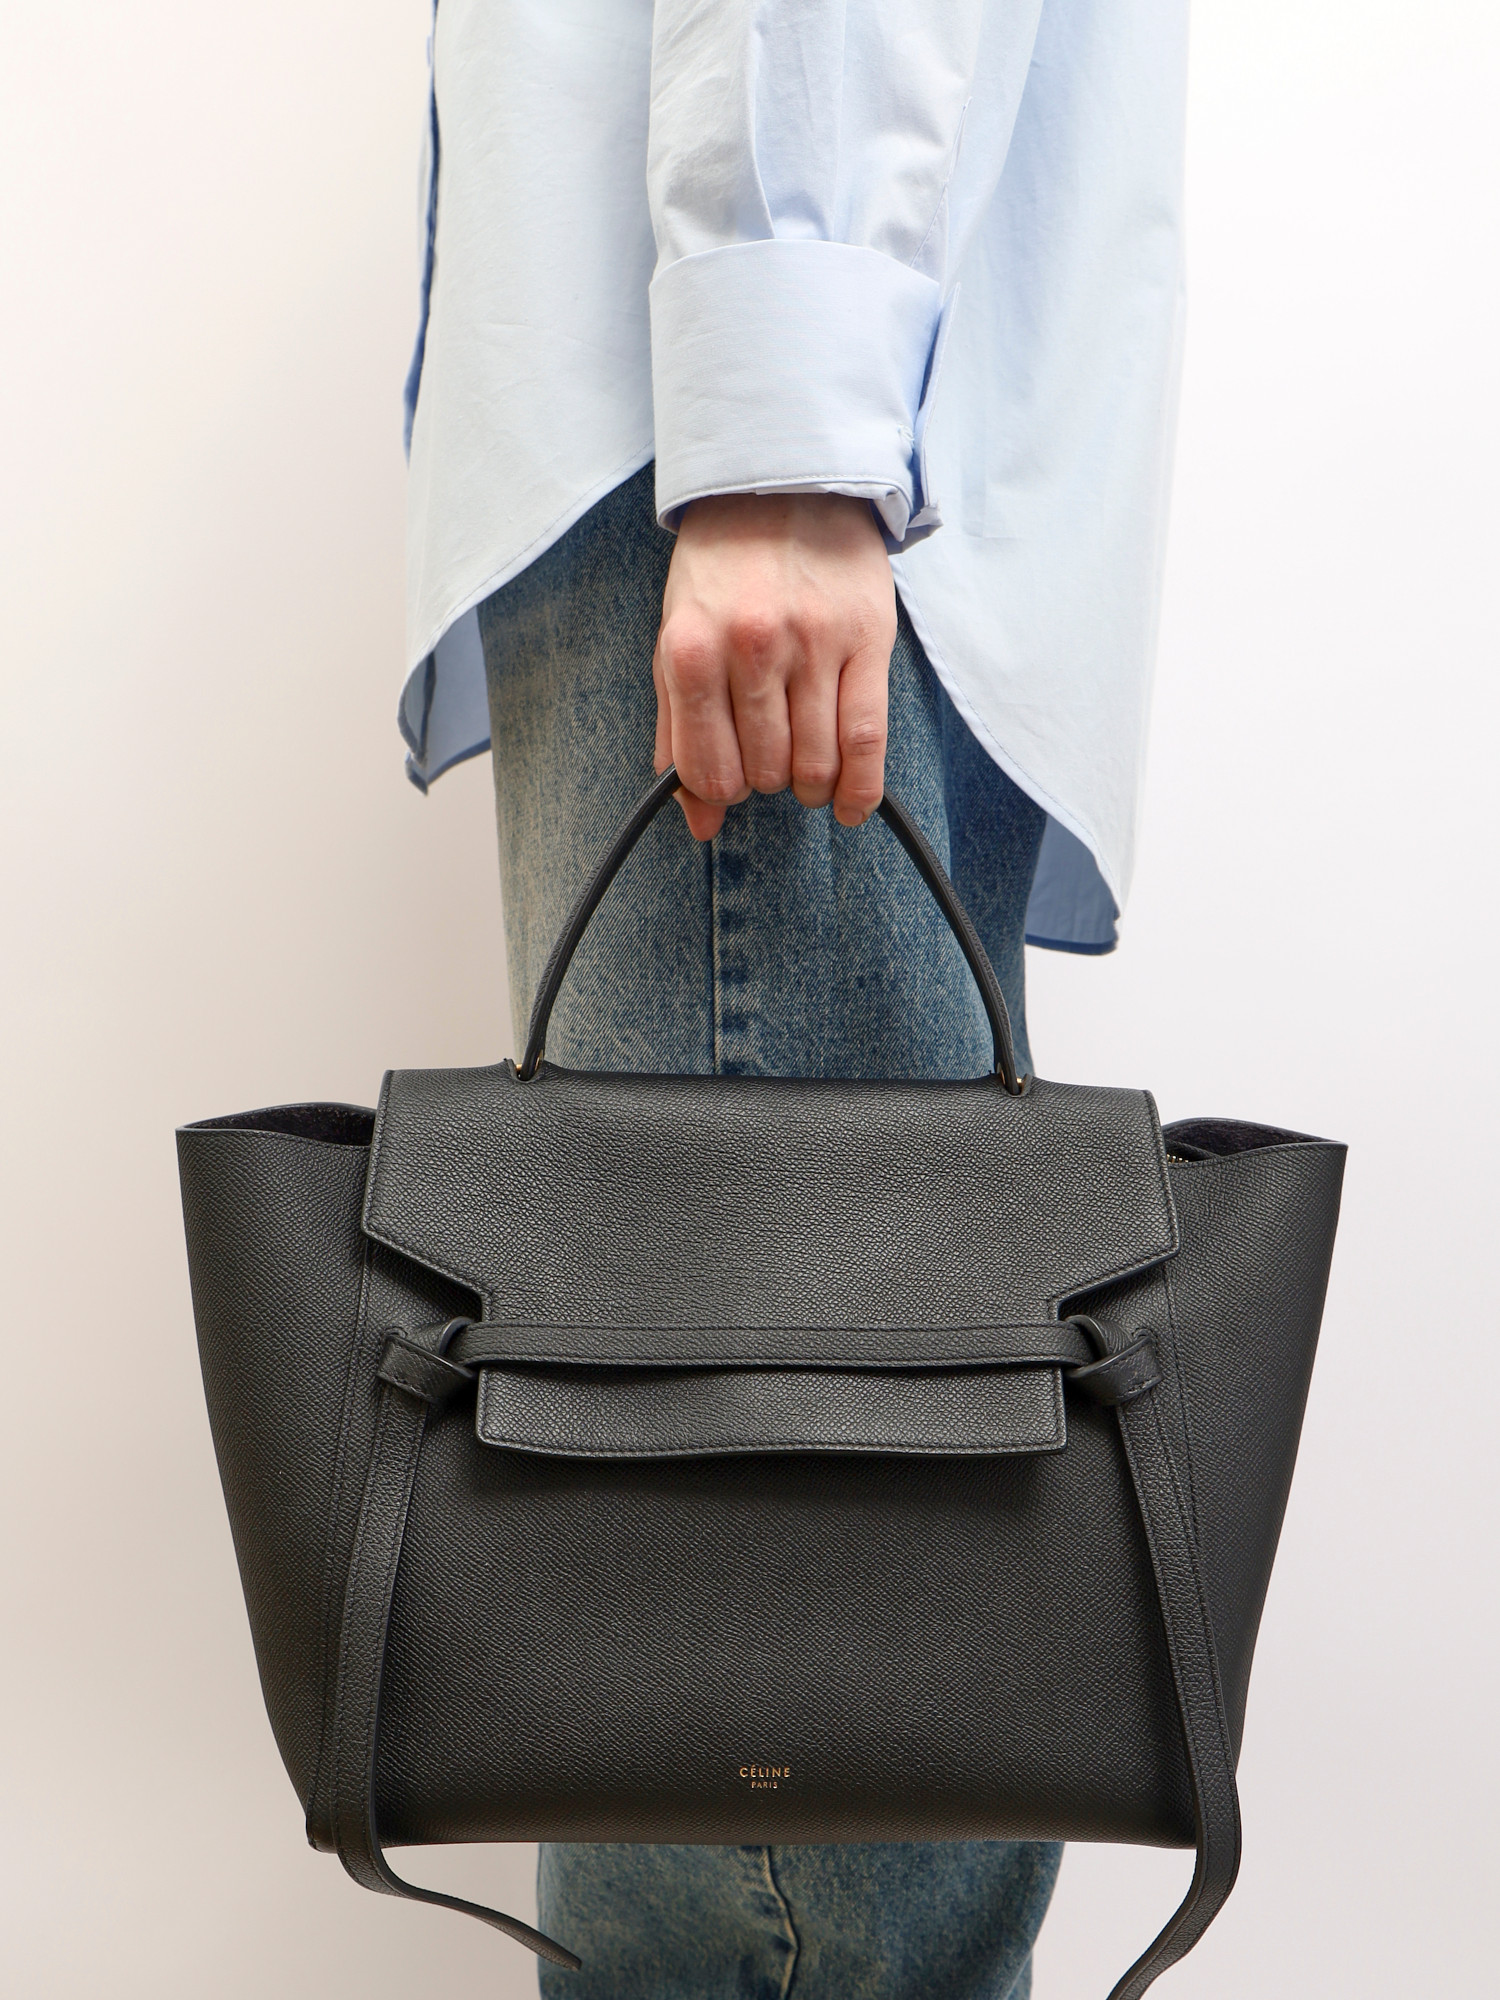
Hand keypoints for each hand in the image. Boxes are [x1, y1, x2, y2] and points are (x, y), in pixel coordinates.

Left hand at [653, 492, 896, 840]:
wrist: (781, 484)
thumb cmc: (722, 572)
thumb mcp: (677, 640)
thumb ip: (679, 732)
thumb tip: (699, 822)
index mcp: (691, 650)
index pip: (710, 770)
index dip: (723, 790)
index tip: (733, 780)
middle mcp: (750, 648)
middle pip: (767, 772)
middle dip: (769, 780)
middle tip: (773, 756)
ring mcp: (812, 643)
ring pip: (817, 763)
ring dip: (812, 785)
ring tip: (809, 770)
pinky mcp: (867, 639)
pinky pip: (867, 739)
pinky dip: (861, 788)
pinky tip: (851, 804)